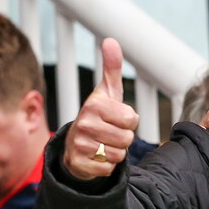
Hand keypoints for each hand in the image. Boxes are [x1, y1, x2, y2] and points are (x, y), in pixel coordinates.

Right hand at [62, 39, 138, 179]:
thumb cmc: (99, 116)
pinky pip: (109, 169)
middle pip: (127, 138)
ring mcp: (79, 145)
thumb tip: (110, 40)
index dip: (129, 121)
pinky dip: (107, 166)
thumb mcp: (107, 92)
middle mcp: (84, 123)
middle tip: (109, 133)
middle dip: (124, 138)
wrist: (75, 145)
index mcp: (94, 105)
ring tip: (103, 144)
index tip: (116, 118)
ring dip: (116, 152)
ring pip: (119, 154)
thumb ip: (111, 68)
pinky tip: (96, 157)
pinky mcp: (79, 164)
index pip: (132, 118)